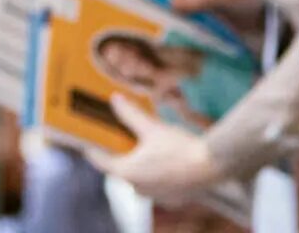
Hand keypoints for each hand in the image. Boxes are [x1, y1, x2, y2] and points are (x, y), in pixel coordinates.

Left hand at [91, 93, 223, 197]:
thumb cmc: (179, 147)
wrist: (211, 165)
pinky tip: (169, 159)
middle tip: (124, 137)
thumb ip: (130, 115)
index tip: (87, 142)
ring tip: (148, 146)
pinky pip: (158, 184)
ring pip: (141, 177)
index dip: (93, 149)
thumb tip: (115, 99)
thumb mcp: (153, 128)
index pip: (101, 161)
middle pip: (122, 169)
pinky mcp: (170, 198)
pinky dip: (158, 172)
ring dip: (142, 164)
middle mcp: (137, 188)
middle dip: (123, 153)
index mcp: (127, 172)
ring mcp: (154, 195)